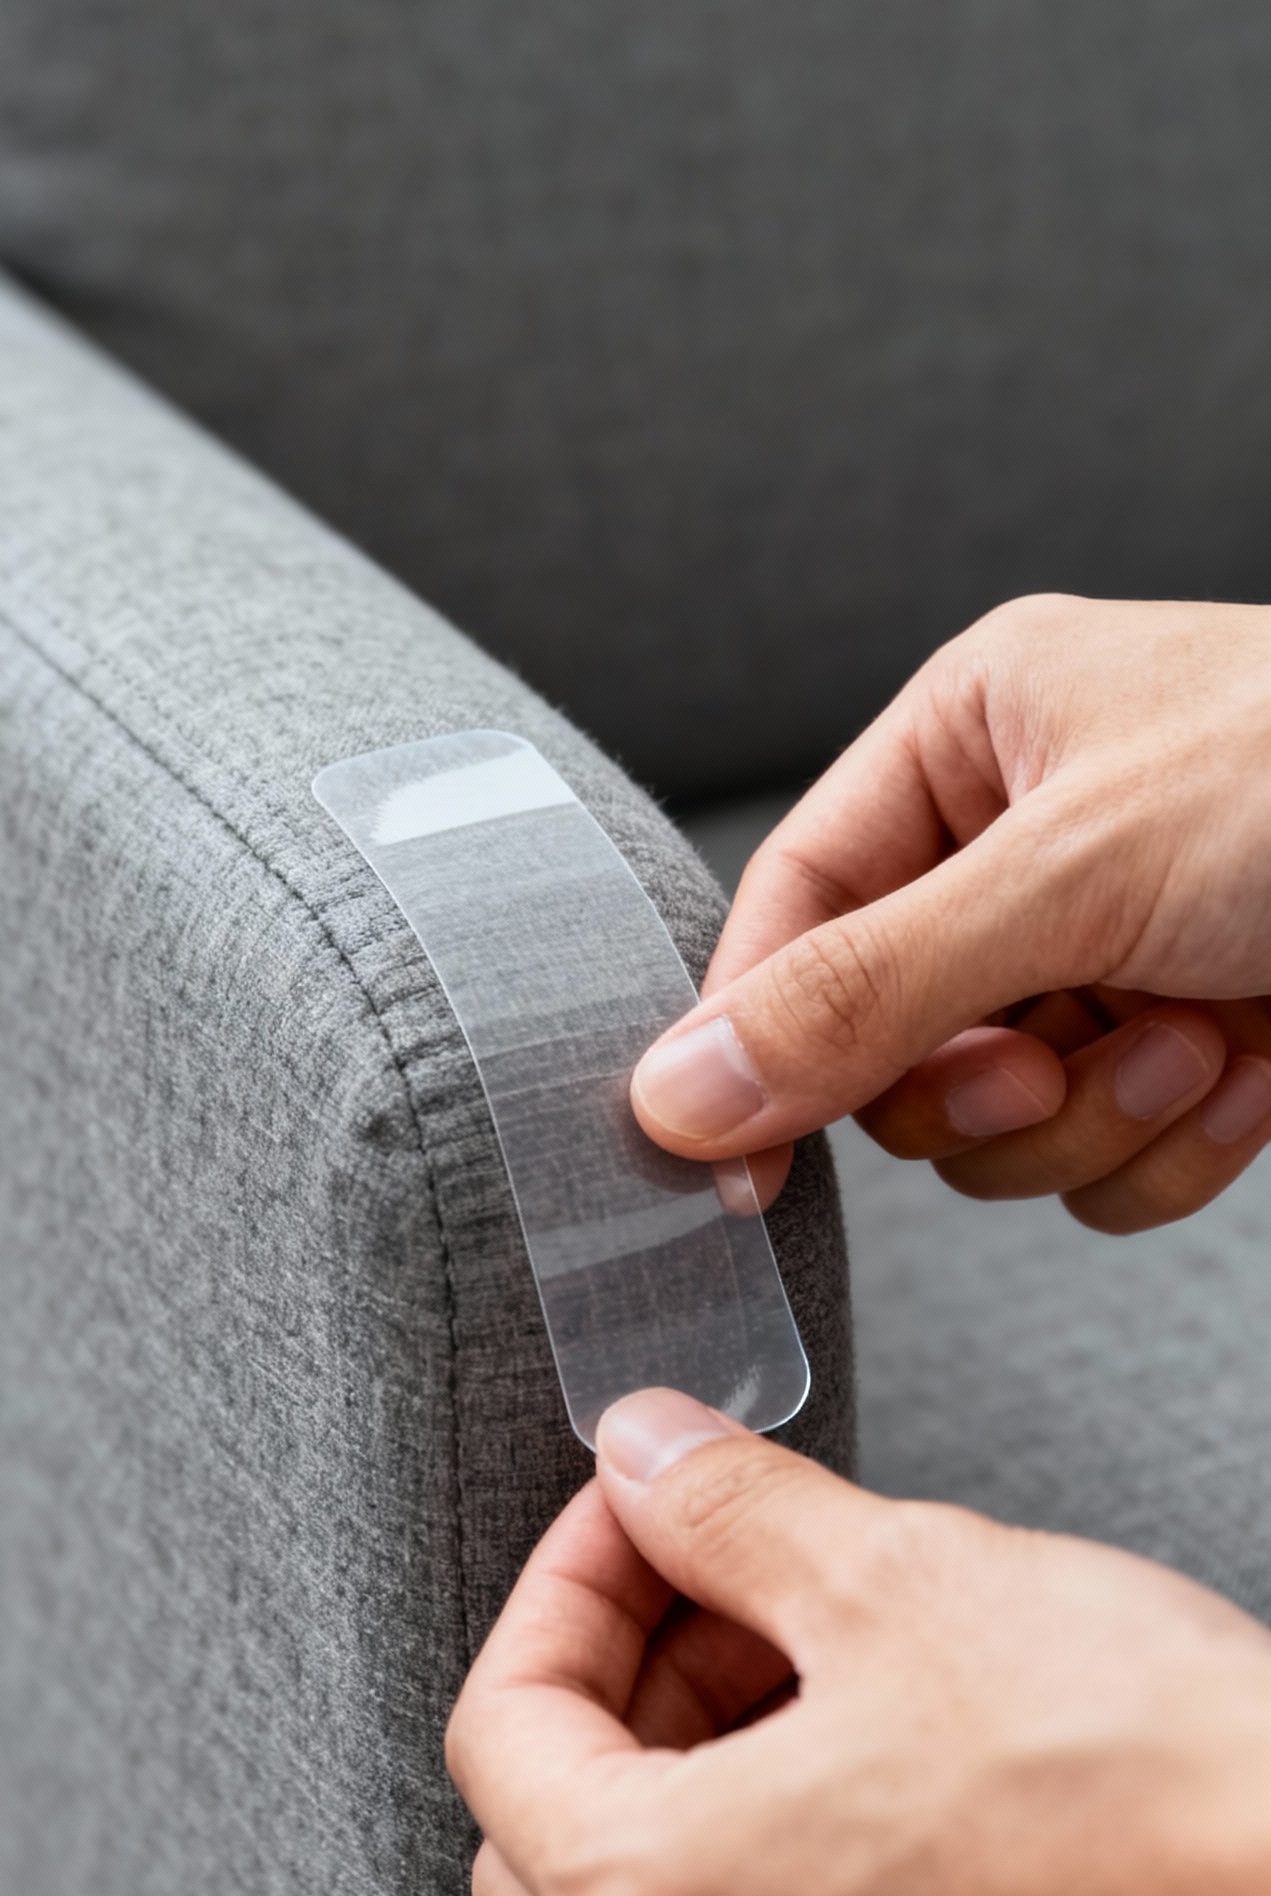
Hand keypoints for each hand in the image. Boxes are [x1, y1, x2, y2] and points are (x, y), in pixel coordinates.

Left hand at [446, 1389, 1270, 1895]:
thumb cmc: (1140, 1766)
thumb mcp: (900, 1576)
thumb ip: (724, 1510)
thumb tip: (645, 1454)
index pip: (499, 1728)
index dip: (565, 1584)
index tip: (643, 1515)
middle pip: (552, 1853)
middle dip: (619, 1694)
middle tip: (725, 1592)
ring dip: (702, 1794)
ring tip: (829, 1678)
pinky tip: (905, 1804)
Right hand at [638, 596, 1270, 1230]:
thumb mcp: (1072, 871)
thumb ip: (866, 990)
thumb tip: (681, 1087)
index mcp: (972, 736)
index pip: (793, 907)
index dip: (757, 1033)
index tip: (728, 1158)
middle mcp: (1028, 843)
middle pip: (887, 1040)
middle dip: (979, 1081)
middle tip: (1047, 1058)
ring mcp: (1114, 950)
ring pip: (997, 1122)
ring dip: (1094, 1114)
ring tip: (1195, 1034)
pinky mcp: (1193, 1038)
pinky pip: (1104, 1158)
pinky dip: (1173, 1141)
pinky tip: (1250, 1067)